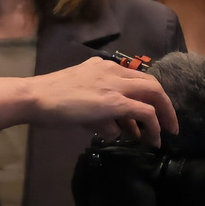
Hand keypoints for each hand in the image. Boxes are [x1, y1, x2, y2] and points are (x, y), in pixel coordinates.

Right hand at [25, 58, 173, 145]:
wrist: (35, 97)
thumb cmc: (49, 99)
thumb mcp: (79, 98)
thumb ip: (99, 108)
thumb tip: (117, 127)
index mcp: (103, 66)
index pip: (135, 78)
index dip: (148, 97)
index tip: (152, 114)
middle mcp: (113, 70)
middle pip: (151, 84)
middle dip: (164, 105)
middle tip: (169, 125)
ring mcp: (114, 85)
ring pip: (154, 94)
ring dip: (162, 116)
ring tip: (162, 136)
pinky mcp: (114, 102)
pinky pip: (145, 112)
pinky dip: (154, 126)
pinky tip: (154, 139)